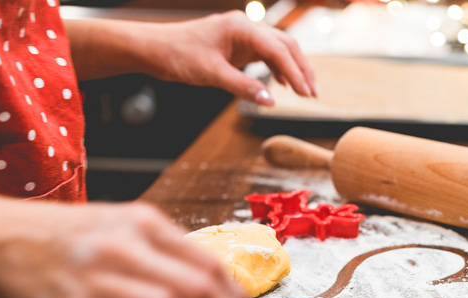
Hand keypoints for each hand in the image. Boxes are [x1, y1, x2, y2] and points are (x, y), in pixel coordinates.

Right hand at [0, 197, 249, 297]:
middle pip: (197, 286)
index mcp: (144, 223)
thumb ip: (165, 250)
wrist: (0, 238)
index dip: (235, 294)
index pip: (207, 261)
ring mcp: (99, 277)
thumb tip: (213, 284)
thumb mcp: (122, 225)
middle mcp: (126, 246)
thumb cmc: (69, 236)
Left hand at [145, 11, 315, 105]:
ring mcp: (242, 34)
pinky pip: (265, 53)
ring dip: (293, 68)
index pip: (278, 50)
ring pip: (278, 48)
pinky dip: (278, 67)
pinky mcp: (237, 44)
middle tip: (312, 93)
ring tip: (304, 90)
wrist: (155, 49)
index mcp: (241, 28)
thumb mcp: (211, 75)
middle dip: (301, 68)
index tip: (306, 93)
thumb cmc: (178, 56)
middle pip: (285, 45)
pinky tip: (283, 83)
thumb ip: (243, 87)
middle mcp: (245, 27)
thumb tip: (270, 102)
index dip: (296, 72)